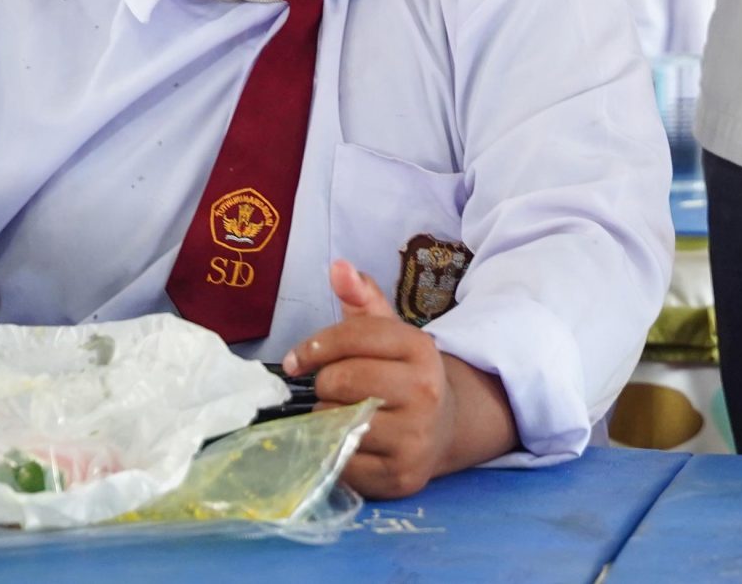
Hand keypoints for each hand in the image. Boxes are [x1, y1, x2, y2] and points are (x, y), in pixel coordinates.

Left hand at [284, 259, 458, 498]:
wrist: (442, 429)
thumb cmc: (402, 375)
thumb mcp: (389, 334)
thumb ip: (361, 299)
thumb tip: (338, 266)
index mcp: (422, 349)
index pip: (353, 336)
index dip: (315, 345)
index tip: (299, 358)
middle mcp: (425, 391)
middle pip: (341, 380)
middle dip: (325, 384)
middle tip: (332, 390)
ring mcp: (414, 437)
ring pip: (337, 422)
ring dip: (326, 419)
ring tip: (342, 415)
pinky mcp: (399, 475)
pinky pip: (341, 461)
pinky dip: (332, 452)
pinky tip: (347, 442)